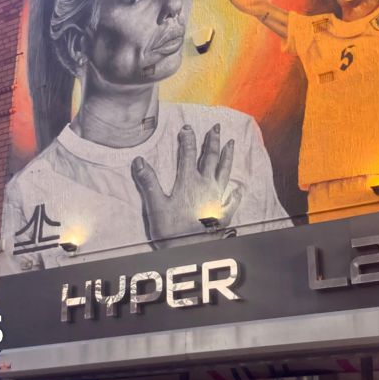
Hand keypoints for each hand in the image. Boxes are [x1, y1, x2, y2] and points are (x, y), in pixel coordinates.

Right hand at [131, 124, 239, 243]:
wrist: (192, 253)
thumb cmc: (173, 231)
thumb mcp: (156, 206)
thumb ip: (148, 182)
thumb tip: (139, 160)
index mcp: (189, 182)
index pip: (188, 154)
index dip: (188, 139)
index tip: (187, 126)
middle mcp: (206, 186)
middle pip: (210, 158)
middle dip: (213, 141)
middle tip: (217, 127)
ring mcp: (217, 199)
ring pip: (224, 172)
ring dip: (227, 157)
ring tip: (232, 143)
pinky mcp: (223, 214)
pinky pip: (232, 200)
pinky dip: (236, 193)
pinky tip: (239, 188)